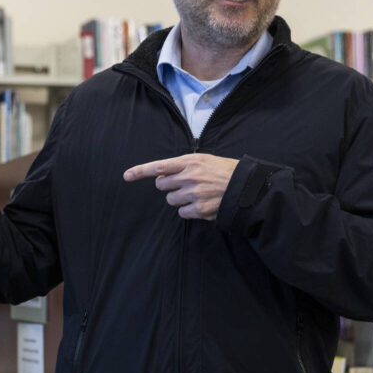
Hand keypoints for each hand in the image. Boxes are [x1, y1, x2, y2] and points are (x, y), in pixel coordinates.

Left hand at [123, 154, 239, 219]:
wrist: (245, 187)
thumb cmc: (225, 172)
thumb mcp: (205, 160)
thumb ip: (184, 165)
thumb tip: (164, 173)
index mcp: (190, 162)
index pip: (159, 166)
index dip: (140, 171)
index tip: (127, 175)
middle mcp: (190, 177)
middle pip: (162, 185)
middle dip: (168, 186)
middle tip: (183, 185)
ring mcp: (194, 193)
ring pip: (171, 200)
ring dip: (179, 199)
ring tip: (196, 194)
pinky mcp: (199, 209)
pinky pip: (182, 212)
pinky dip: (188, 210)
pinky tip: (201, 204)